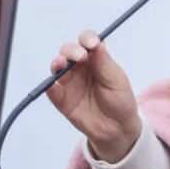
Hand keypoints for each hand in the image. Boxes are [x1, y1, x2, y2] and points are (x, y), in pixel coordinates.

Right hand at [46, 29, 140, 161]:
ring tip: (62, 63)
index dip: (87, 39)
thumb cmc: (120, 100)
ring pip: (58, 67)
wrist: (117, 129)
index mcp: (96, 59)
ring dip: (58, 63)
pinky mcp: (62, 99)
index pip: (88, 42)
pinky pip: (52, 90)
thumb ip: (104, 63)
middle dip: (72, 50)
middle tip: (81, 57)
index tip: (91, 43)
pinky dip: (49, 86)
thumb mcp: (117, 80)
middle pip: (69, 51)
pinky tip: (52, 84)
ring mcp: (70, 83)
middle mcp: (80, 68)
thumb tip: (97, 43)